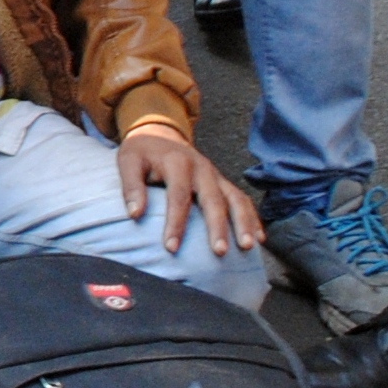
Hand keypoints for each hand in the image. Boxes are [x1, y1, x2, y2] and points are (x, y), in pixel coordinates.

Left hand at [116, 126, 263, 261]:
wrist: (160, 134)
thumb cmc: (142, 153)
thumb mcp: (128, 161)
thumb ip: (130, 185)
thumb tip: (134, 214)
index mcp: (178, 163)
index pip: (179, 196)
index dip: (176, 223)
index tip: (171, 248)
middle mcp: (202, 168)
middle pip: (213, 200)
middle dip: (217, 227)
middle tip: (219, 252)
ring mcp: (216, 176)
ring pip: (236, 199)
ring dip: (243, 223)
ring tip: (247, 247)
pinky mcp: (223, 182)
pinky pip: (242, 200)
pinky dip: (253, 218)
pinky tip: (258, 239)